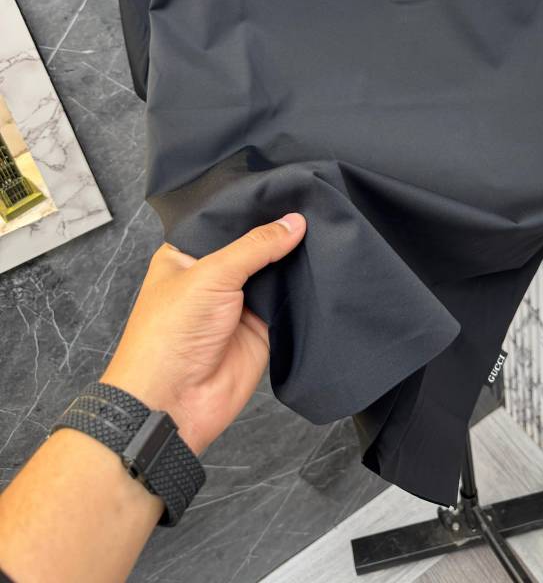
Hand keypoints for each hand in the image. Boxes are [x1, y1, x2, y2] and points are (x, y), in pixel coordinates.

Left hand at [101, 212, 306, 456]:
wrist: (174, 403)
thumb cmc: (168, 336)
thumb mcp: (211, 275)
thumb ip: (256, 246)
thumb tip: (294, 222)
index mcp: (187, 255)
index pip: (226, 220)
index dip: (254, 206)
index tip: (289, 186)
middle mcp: (213, 276)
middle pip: (254, 245)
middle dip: (280, 232)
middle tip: (314, 204)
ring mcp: (238, 303)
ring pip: (274, 272)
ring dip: (294, 259)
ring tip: (326, 229)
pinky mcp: (261, 328)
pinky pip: (287, 302)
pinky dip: (303, 289)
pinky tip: (323, 266)